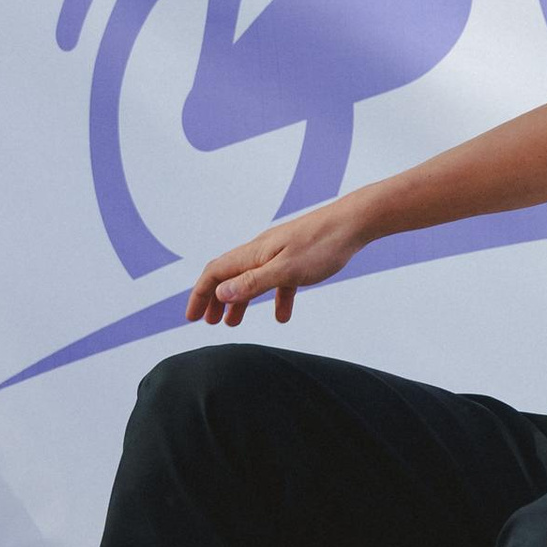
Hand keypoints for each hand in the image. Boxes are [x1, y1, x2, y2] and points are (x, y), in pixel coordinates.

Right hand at [185, 195, 368, 328]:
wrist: (353, 223)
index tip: (192, 317)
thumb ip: (253, 283)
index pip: (216, 273)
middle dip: (213, 299)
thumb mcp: (286, 270)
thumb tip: (220, 294)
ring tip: (232, 322)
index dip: (200, 295)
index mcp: (254, 253)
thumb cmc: (321, 245)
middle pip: (228, 276)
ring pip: (251, 279)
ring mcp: (279, 254)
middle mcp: (261, 251)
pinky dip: (275, 299)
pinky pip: (279, 282)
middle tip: (207, 322)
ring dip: (239, 301)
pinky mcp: (298, 259)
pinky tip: (283, 316)